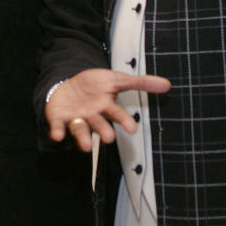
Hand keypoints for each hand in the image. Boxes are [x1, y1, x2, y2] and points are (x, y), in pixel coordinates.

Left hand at [45, 68, 170, 151]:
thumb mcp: (116, 79)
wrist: (67, 83)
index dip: (124, 121)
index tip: (132, 129)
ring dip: (82, 138)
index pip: (117, 115)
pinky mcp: (58, 118)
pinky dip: (58, 132)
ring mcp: (75, 118)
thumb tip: (168, 84)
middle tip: (108, 138)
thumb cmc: (94, 85)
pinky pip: (58, 127)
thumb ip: (140, 83)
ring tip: (85, 145)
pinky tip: (57, 136)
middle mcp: (92, 116)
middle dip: (103, 131)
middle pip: (99, 125)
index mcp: (106, 107)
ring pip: (80, 130)